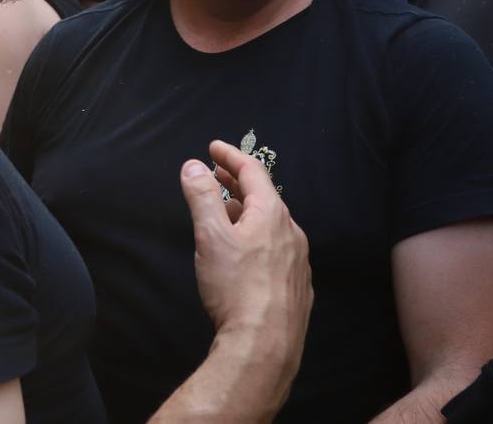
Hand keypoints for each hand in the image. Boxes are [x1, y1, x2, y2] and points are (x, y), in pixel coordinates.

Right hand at [180, 140, 312, 347]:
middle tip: (217, 175)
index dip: (231, 156)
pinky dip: (259, 239)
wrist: (265, 345)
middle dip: (239, 183)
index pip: (253, 172)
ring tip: (226, 213)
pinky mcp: (297, 286)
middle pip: (265, 197)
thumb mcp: (210, 237)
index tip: (213, 147)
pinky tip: (247, 255)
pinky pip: (279, 250)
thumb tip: (193, 165)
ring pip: (273, 225)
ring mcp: (298, 261)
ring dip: (248, 212)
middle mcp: (292, 233)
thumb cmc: (235, 287)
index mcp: (272, 215)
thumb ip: (202, 197)